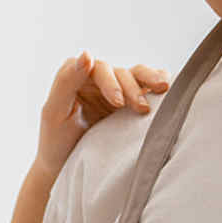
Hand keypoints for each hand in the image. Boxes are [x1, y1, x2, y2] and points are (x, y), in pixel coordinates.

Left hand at [35, 52, 168, 178]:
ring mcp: (116, 90)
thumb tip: (87, 54)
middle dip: (132, 88)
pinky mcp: (129, 103)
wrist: (66, 168)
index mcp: (76, 76)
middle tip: (140, 108)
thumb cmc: (55, 141)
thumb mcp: (54, 112)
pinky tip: (168, 87)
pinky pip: (146, 87)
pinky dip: (158, 82)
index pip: (98, 68)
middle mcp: (97, 79)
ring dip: (150, 80)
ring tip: (163, 88)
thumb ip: (66, 82)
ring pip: (137, 75)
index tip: (116, 102)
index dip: (109, 82)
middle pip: (121, 72)